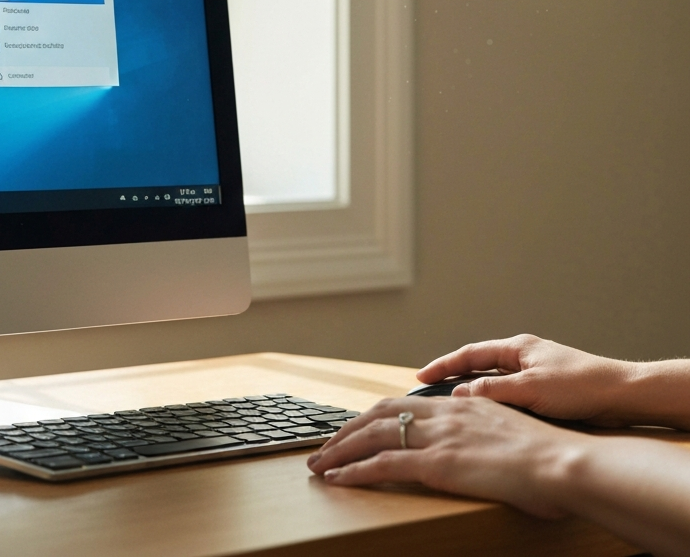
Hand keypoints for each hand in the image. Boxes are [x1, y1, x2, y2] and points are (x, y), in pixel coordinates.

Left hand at [306, 395, 584, 517]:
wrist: (564, 463)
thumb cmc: (549, 457)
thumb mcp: (511, 431)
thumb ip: (485, 430)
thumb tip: (478, 440)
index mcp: (458, 405)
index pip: (400, 403)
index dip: (371, 415)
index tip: (353, 426)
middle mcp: (442, 414)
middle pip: (378, 414)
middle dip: (346, 431)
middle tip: (324, 446)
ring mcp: (438, 437)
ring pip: (372, 436)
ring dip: (340, 451)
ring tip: (318, 465)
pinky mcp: (438, 464)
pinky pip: (384, 465)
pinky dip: (355, 471)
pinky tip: (338, 480)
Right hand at [416, 334, 635, 424]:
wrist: (623, 395)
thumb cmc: (582, 386)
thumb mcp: (531, 389)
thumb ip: (493, 391)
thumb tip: (460, 393)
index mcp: (516, 348)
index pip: (469, 354)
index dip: (443, 365)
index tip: (421, 375)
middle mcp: (522, 356)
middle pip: (478, 365)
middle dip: (452, 376)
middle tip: (428, 389)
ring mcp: (533, 372)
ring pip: (493, 381)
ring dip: (472, 390)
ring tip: (451, 404)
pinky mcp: (545, 390)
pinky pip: (508, 393)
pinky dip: (492, 402)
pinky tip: (487, 416)